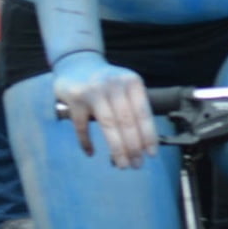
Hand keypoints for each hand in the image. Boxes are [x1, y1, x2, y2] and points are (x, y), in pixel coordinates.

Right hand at [53, 52, 157, 167]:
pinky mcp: (75, 98)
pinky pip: (82, 126)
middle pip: (127, 121)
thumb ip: (133, 107)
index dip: (148, 135)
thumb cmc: (106, 82)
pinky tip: (91, 152)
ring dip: (117, 148)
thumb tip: (143, 142)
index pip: (143, 112)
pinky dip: (86, 142)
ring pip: (108, 125)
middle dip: (133, 146)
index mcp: (132, 82)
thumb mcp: (125, 86)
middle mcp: (114, 84)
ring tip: (122, 164)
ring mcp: (94, 90)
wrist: (77, 63)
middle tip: (137, 164)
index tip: (151, 154)